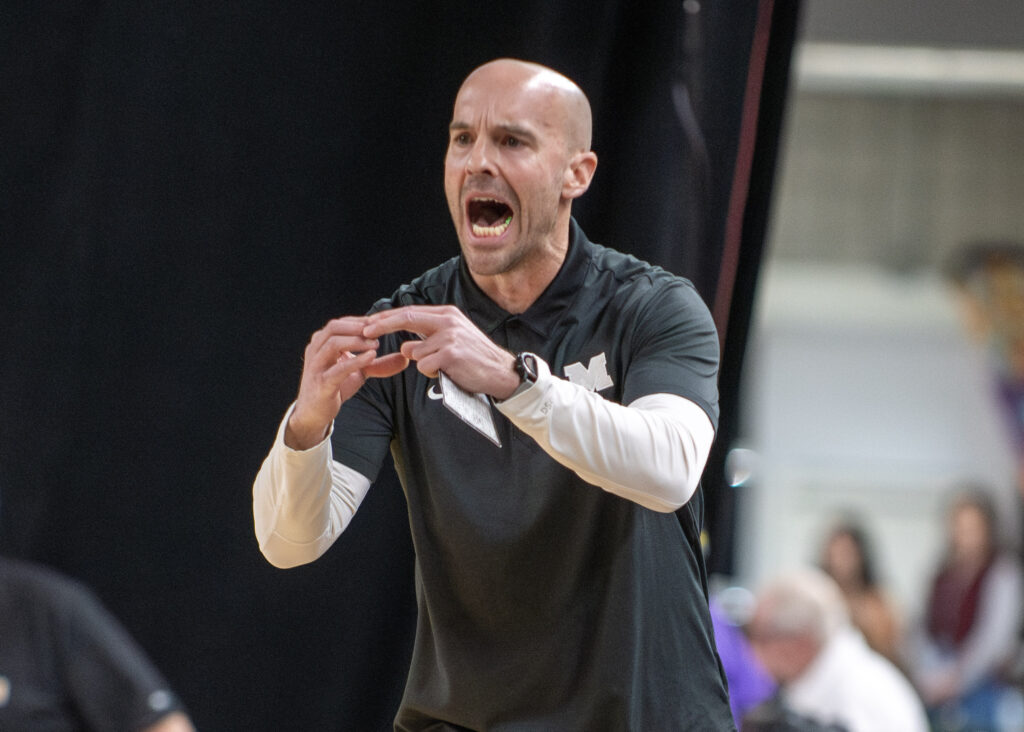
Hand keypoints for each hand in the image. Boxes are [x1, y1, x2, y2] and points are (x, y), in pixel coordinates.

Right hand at [286, 316, 408, 449]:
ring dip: (357, 340)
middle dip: (358, 327)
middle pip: (334, 327)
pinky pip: (339, 368)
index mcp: (322, 343)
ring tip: (376, 344)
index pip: (341, 323)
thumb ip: (379, 364)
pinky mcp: (322, 383)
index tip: (380, 323)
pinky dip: (356, 360)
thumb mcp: (359, 372)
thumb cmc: (335, 387)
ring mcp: (317, 366)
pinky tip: (371, 357)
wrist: (315, 413)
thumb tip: (405, 359)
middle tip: (379, 330)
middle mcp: (316, 350)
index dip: (361, 321)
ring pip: (333, 343)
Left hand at [363, 305, 519, 398]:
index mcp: (447, 315)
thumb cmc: (474, 359)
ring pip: (415, 352)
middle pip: (407, 318)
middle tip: (365, 332)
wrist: (502, 372)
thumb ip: (428, 340)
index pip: (410, 312)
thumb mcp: (451, 341)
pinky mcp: (451, 353)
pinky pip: (425, 366)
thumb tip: (405, 348)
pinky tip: (449, 373)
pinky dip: (431, 373)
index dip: (387, 318)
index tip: (369, 323)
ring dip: (422, 364)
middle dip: (382, 326)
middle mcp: (448, 321)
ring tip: (444, 367)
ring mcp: (450, 336)